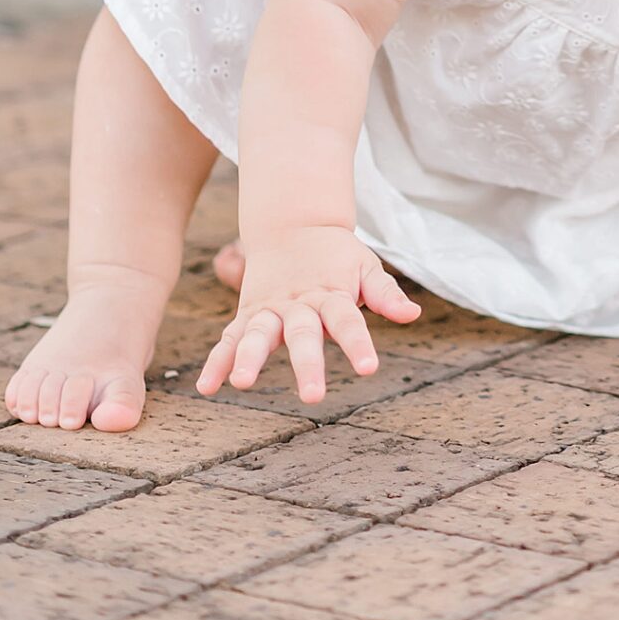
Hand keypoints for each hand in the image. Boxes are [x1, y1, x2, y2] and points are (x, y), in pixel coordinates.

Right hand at [196, 224, 421, 404]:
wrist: (294, 223)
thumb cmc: (336, 254)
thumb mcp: (365, 266)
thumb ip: (385, 293)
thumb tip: (412, 315)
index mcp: (331, 293)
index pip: (348, 321)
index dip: (358, 344)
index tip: (368, 369)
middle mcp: (299, 303)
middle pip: (303, 333)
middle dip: (307, 364)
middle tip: (313, 396)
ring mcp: (270, 309)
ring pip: (258, 333)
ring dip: (249, 358)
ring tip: (242, 383)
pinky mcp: (248, 313)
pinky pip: (229, 338)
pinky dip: (216, 361)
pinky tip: (206, 387)